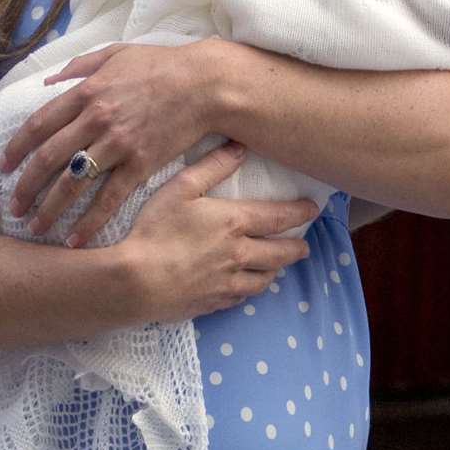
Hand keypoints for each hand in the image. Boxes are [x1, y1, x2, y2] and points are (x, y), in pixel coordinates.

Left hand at [0, 40, 224, 245]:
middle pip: (47, 159)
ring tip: (35, 227)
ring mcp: (117, 144)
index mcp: (86, 92)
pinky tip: (76, 240)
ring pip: (72, 184)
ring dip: (49, 209)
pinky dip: (90, 222)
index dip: (16, 148)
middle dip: (25, 187)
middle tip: (11, 207)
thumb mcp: (116, 53)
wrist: (205, 84)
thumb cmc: (162, 65)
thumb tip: (48, 79)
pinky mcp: (140, 164)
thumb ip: (80, 66)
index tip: (3, 167)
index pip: (38, 125)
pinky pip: (109, 199)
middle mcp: (96, 120)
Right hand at [128, 143, 318, 320]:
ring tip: (276, 266)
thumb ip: (212, 167)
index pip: (280, 217)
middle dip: (296, 248)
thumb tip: (240, 147)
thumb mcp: (180, 188)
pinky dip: (249, 289)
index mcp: (235, 222)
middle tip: (304, 246)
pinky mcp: (215, 302)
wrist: (136, 281)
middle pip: (281, 253)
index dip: (300, 213)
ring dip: (275, 270)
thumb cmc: (155, 230)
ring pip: (265, 278)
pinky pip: (242, 296)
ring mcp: (229, 281)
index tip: (313, 210)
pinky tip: (246, 285)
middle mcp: (241, 253)